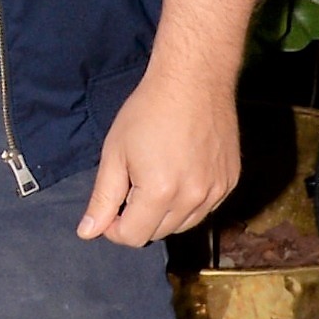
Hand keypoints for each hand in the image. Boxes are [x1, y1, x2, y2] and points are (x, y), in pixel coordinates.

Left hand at [77, 0, 257, 245]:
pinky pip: (204, 209)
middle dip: (138, 219)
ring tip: (154, 179)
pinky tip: (178, 175)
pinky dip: (188, 203)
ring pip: (183, 224)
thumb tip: (87, 234)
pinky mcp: (231, 181)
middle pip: (158, 233)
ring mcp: (216, 191)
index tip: (110, 206)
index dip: (114, 227)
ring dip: (163, 214)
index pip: (133, 237)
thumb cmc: (147, 112)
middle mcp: (193, 199)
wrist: (193, 81)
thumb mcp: (115, 154)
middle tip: (131, 186)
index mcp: (160, 193)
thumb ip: (103, 199)